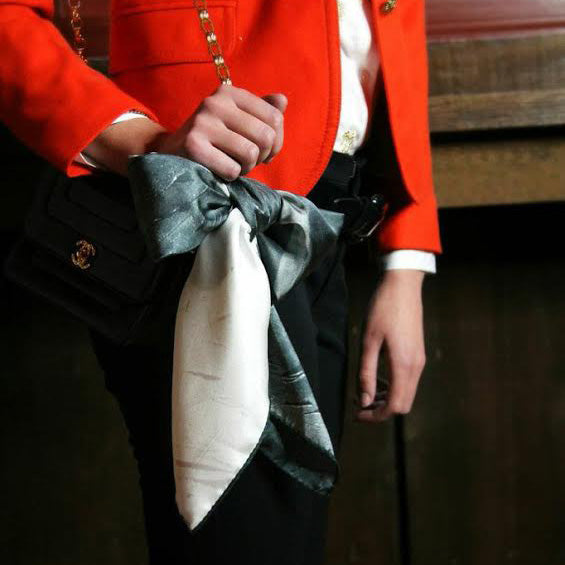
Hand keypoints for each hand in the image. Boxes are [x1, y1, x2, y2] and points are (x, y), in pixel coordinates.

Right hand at [155, 84, 287, 180]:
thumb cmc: (214, 140)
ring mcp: (203, 123)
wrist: (172, 153)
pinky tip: (218, 170)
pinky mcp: (193, 146)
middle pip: (265, 137)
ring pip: (250, 154)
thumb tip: (282, 100)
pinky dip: (230, 176)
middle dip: (261, 156)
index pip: (275, 117)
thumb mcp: (238, 122)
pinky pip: (232, 169)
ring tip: (232, 164)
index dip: (276, 142)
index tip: (262, 150)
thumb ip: (263, 112)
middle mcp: (216, 102)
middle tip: (247, 161)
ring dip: (246, 167)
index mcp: (230, 93)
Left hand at [355, 269, 426, 422]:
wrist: (403, 285)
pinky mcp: (417, 353)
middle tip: (359, 404)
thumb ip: (366, 373)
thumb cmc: (383, 309)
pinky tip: (377, 377)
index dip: (375, 416)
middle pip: (403, 404)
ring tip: (365, 391)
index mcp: (403, 365)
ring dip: (386, 398)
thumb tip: (364, 400)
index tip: (358, 414)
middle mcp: (415, 366)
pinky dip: (393, 386)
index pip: (394, 406)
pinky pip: (407, 380)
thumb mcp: (368, 341)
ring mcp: (419, 360)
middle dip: (381, 410)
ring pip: (406, 393)